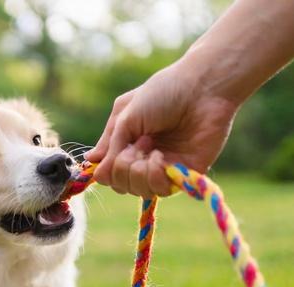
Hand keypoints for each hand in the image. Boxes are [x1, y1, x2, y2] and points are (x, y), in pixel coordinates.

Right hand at [85, 61, 238, 197]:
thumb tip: (91, 166)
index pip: (109, 174)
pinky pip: (159, 191)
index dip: (107, 169)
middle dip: (122, 167)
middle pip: (120, 185)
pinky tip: (161, 157)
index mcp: (129, 145)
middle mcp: (145, 160)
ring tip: (150, 145)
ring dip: (138, 170)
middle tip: (137, 142)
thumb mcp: (124, 115)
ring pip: (138, 191)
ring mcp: (164, 169)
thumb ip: (109, 144)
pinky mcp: (183, 175)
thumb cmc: (163, 93)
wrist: (202, 88)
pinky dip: (154, 176)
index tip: (115, 149)